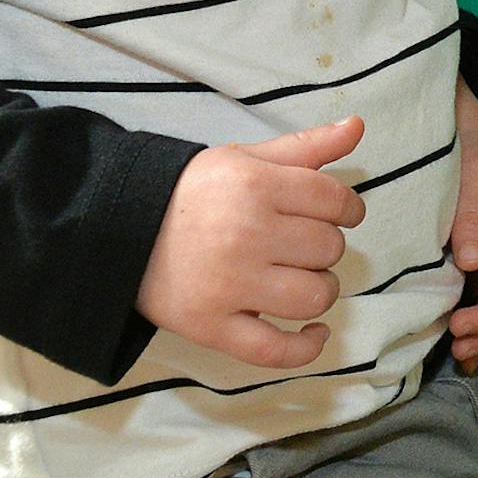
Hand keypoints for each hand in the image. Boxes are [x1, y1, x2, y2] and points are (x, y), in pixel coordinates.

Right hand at [136, 117, 366, 368]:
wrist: (120, 230)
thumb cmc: (195, 191)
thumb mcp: (247, 158)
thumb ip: (306, 146)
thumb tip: (357, 126)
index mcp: (257, 188)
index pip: (335, 201)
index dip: (349, 209)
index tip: (341, 214)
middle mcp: (246, 236)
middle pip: (328, 249)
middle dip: (326, 246)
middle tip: (302, 243)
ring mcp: (229, 287)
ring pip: (313, 297)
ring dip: (320, 290)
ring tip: (302, 279)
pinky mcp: (211, 327)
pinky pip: (276, 351)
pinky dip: (306, 347)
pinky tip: (314, 332)